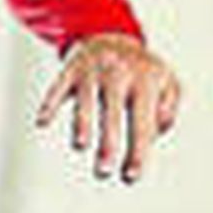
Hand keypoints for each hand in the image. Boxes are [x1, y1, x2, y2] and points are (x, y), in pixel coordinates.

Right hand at [36, 32, 181, 184]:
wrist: (113, 37)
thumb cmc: (142, 72)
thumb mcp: (166, 82)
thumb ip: (170, 106)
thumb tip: (156, 132)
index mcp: (146, 81)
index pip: (143, 120)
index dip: (138, 149)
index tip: (132, 175)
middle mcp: (119, 73)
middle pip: (114, 110)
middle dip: (109, 141)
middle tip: (105, 171)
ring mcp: (94, 70)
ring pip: (86, 98)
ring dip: (83, 122)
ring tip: (81, 146)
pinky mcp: (71, 68)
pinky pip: (58, 86)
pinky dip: (49, 103)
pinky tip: (42, 123)